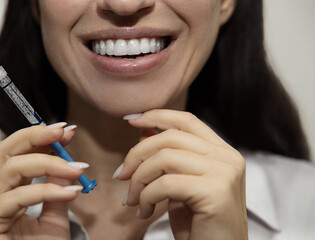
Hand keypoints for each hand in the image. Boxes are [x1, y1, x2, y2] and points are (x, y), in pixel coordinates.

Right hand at [0, 124, 86, 239]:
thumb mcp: (55, 215)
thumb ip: (57, 188)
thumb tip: (66, 161)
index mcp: (3, 190)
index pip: (17, 153)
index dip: (40, 137)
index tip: (67, 130)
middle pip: (6, 152)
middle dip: (36, 137)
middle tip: (64, 132)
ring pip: (11, 168)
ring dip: (49, 163)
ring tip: (77, 169)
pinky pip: (17, 197)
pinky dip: (47, 191)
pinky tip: (71, 192)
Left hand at [117, 110, 247, 239]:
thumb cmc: (198, 224)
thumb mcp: (179, 185)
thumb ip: (167, 157)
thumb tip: (143, 131)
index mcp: (222, 152)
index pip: (187, 121)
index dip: (156, 116)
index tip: (131, 120)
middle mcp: (227, 158)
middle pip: (170, 137)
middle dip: (137, 154)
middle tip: (121, 176)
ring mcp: (224, 173)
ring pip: (164, 158)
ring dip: (139, 180)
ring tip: (133, 200)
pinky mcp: (215, 192)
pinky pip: (165, 184)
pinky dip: (146, 197)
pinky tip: (145, 212)